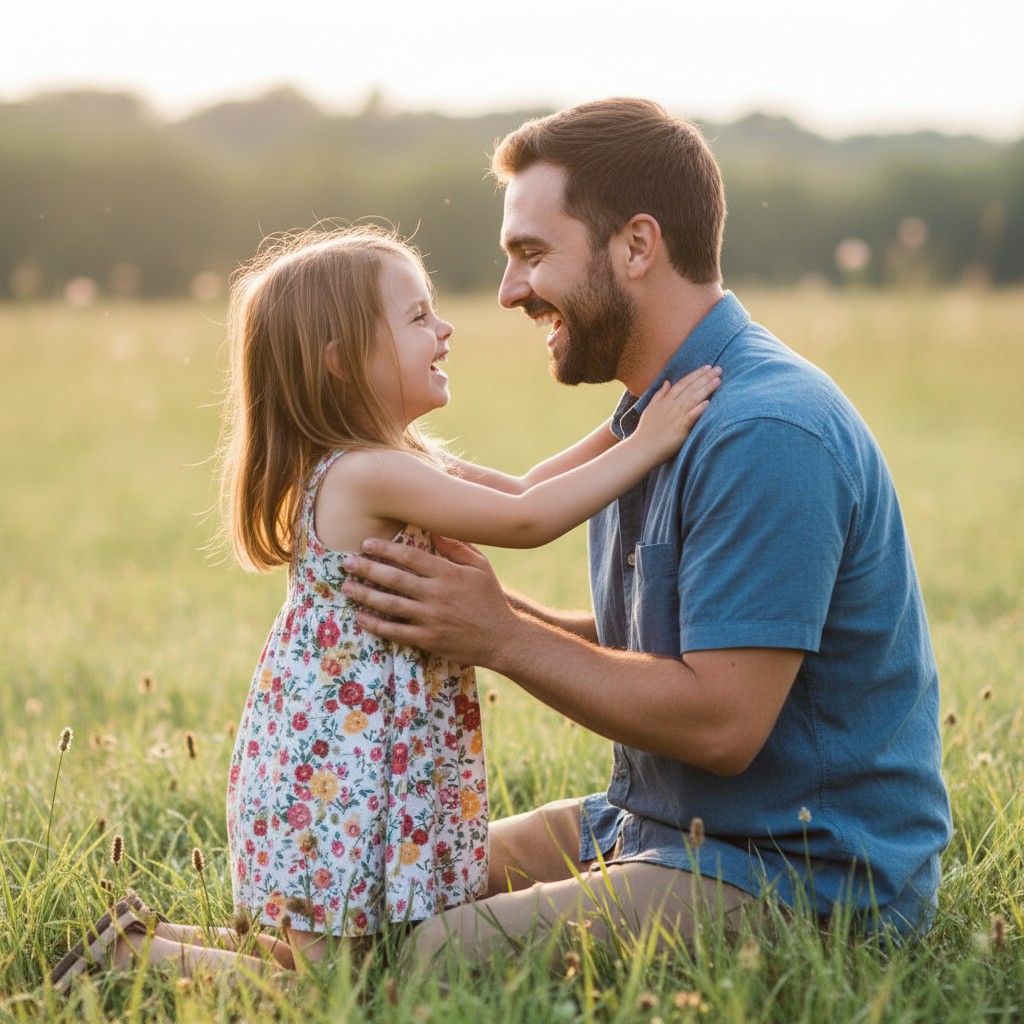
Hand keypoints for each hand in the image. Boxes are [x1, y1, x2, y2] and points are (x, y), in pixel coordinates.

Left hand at [340, 535, 516, 664]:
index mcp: (449, 574)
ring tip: (346, 587)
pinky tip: (360, 617)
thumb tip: (433, 528)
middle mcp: (437, 595)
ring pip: (390, 604)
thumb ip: (457, 547)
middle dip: (367, 568)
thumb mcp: (481, 567)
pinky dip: (375, 624)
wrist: (503, 639)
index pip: (410, 557)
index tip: (366, 544)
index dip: (386, 549)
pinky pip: (395, 631)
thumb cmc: (490, 599)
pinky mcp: (428, 640)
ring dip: (364, 595)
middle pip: (394, 579)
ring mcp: (431, 619)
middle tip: (346, 563)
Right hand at [631, 364, 720, 463]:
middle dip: (705, 378)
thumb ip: (659, 395)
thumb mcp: (650, 409)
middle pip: (690, 388)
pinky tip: (707, 403)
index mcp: (665, 401)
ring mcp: (675, 417)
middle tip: (719, 369)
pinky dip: (698, 410)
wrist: (641, 449)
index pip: (683, 383)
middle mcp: (671, 406)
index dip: (695, 374)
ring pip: (692, 399)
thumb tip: (667, 382)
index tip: (707, 367)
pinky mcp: (679, 430)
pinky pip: (690, 417)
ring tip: (718, 381)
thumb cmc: (646, 431)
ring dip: (705, 389)